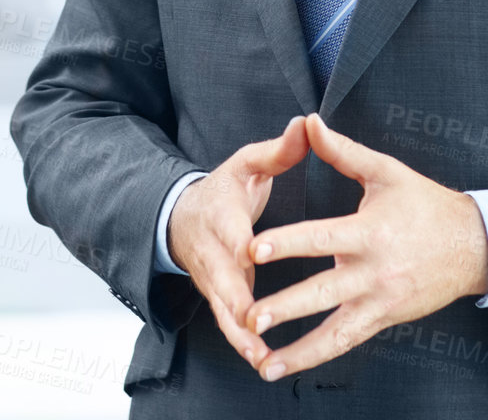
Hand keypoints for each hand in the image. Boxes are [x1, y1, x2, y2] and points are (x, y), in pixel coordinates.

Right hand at [167, 114, 309, 369]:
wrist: (181, 218)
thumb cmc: (223, 190)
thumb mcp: (246, 164)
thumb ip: (278, 150)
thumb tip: (306, 124)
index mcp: (222, 214)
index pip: (229, 229)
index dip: (238, 243)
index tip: (249, 253)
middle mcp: (213, 250)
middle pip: (221, 277)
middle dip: (237, 299)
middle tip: (254, 321)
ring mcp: (212, 278)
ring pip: (222, 309)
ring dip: (239, 333)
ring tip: (261, 356)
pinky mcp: (216, 297)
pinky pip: (227, 324)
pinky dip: (241, 343)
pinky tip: (262, 362)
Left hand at [243, 113, 487, 380]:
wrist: (475, 247)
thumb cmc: (425, 204)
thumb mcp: (386, 172)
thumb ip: (343, 151)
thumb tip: (309, 122)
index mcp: (369, 231)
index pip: (321, 238)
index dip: (288, 243)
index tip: (254, 249)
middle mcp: (373, 271)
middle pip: (323, 292)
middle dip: (286, 306)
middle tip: (251, 317)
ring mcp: (379, 300)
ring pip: (335, 330)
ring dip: (299, 349)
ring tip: (264, 361)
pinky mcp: (383, 318)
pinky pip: (347, 341)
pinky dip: (317, 355)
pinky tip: (287, 366)